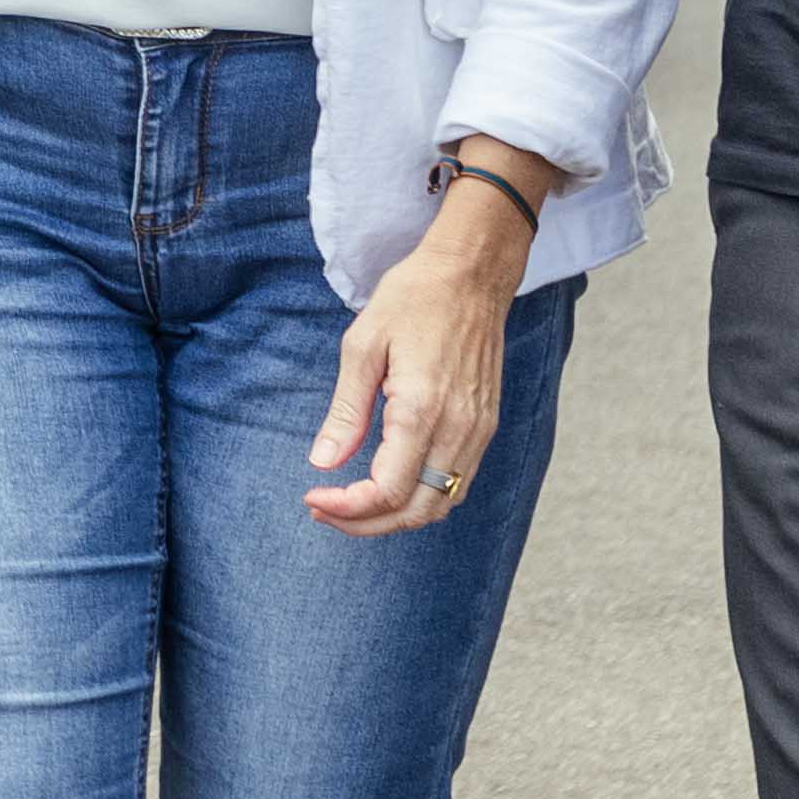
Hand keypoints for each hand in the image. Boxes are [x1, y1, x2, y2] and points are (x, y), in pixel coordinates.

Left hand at [311, 163, 536, 535]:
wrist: (470, 274)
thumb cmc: (413, 299)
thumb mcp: (362, 346)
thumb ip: (346, 412)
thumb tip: (322, 464)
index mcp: (422, 410)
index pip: (387, 491)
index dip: (347, 508)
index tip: (312, 497)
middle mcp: (458, 430)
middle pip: (416, 512)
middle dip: (366, 524)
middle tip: (324, 511)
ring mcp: (478, 431)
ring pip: (441, 505)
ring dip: (396, 517)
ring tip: (352, 506)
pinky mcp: (486, 426)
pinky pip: (458, 483)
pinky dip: (423, 498)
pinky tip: (390, 485)